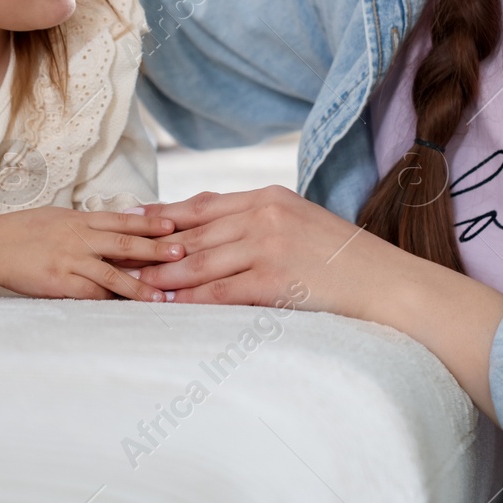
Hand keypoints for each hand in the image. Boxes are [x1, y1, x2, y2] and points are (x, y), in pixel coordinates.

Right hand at [0, 206, 184, 301]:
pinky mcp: (58, 282)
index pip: (122, 219)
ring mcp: (69, 260)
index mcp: (80, 219)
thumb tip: (120, 220)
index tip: (174, 224)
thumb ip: (89, 222)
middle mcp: (79, 237)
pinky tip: (126, 310)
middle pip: (124, 242)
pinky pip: (89, 293)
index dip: (149, 221)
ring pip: (111, 273)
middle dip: (154, 249)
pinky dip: (109, 301)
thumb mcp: (59, 217)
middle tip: (181, 252)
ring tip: (161, 296)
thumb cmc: (25, 231)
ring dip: (139, 286)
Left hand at [134, 185, 400, 314]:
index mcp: (269, 197)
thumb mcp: (300, 223)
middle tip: (116, 254)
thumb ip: (258, 220)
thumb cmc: (344, 260)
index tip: (129, 220)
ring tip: (131, 283)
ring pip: (199, 261)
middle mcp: (264, 215)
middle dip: (151, 246)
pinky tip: (166, 305)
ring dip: (161, 275)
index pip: (202, 205)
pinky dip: (188, 299)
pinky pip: (219, 291)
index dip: (162, 214)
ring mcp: (269, 245)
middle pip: (193, 232)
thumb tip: (212, 225)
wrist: (386, 284)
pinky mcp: (274, 278)